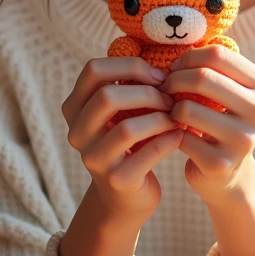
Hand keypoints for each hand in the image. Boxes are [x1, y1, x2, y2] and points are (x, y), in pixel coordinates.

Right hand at [62, 57, 182, 224]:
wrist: (127, 196)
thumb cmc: (130, 142)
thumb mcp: (121, 110)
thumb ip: (129, 84)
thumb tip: (163, 59)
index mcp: (74, 108)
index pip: (93, 70)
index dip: (129, 66)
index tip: (158, 76)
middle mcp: (77, 133)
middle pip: (107, 96)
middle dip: (147, 93)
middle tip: (170, 98)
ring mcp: (93, 159)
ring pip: (127, 128)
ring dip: (159, 118)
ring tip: (177, 117)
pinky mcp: (116, 180)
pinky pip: (147, 153)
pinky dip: (168, 139)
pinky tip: (179, 135)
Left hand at [159, 45, 254, 206]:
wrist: (225, 174)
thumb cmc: (218, 120)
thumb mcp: (226, 90)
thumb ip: (212, 66)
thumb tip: (179, 42)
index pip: (218, 54)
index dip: (188, 58)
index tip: (174, 68)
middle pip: (203, 78)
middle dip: (174, 80)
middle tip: (162, 88)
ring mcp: (243, 140)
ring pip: (187, 108)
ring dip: (169, 108)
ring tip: (168, 111)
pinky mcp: (221, 164)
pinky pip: (180, 136)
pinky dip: (169, 133)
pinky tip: (171, 135)